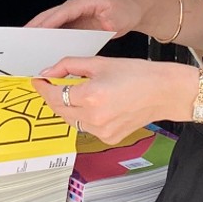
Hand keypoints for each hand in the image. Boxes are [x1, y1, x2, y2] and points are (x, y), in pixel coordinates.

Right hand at [26, 0, 151, 35]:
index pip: (63, 12)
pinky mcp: (77, 21)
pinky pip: (60, 27)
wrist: (134, 9)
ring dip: (41, 30)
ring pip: (53, 21)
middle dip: (37, 25)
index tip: (36, 31)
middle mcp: (77, 5)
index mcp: (84, 1)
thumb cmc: (126, 11)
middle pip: (52, 15)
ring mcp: (75, 12)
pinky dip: (50, 35)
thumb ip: (103, 24)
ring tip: (28, 43)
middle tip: (22, 37)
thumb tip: (88, 31)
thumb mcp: (117, 18)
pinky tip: (44, 46)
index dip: (49, 21)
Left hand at [34, 54, 193, 145]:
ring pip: (71, 120)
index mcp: (91, 96)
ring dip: (67, 107)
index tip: (38, 79)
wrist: (164, 92)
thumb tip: (49, 71)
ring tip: (74, 93)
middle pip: (59, 109)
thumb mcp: (100, 63)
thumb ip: (70, 66)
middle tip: (51, 84)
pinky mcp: (109, 138)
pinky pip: (86, 128)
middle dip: (52, 96)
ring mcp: (102, 131)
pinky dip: (83, 117)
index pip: (54, 94)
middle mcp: (94, 118)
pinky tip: (93, 105)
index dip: (43, 86)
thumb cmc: (138, 74)